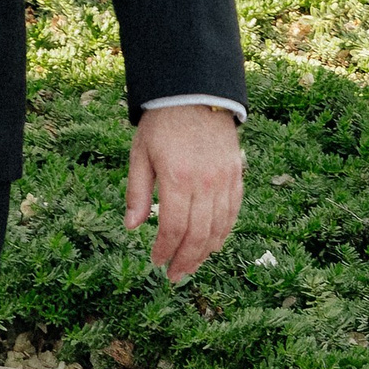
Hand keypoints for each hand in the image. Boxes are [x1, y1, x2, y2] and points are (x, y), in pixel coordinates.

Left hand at [124, 103, 242, 281]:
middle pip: (198, 234)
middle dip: (185, 260)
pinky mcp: (236, 175)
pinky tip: (213, 245)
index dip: (165, 250)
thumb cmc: (162, 123)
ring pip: (219, 228)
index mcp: (178, 178)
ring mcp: (225, 179)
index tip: (155, 261)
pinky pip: (233, 212)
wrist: (195, 92)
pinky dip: (224, 232)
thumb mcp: (140, 154)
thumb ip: (137, 192)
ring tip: (191, 265)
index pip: (174, 228)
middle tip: (174, 276)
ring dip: (205, 252)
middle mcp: (205, 182)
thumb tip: (132, 227)